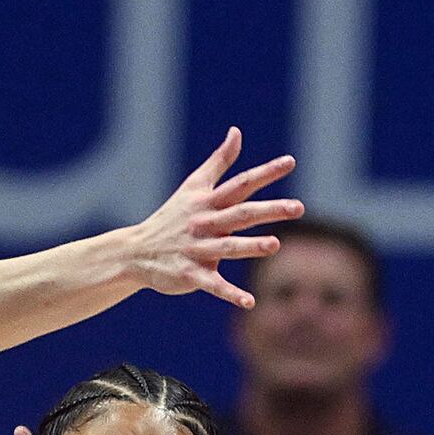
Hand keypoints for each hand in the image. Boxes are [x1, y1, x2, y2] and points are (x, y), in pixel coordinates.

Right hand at [129, 128, 303, 307]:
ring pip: (227, 247)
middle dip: (269, 211)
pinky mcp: (189, 274)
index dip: (265, 173)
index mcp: (208, 202)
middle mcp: (204, 223)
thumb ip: (219, 161)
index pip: (240, 184)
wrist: (135, 252)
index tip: (290, 162)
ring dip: (250, 247)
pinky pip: (213, 285)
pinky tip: (249, 302)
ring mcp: (197, 249)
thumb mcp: (194, 186)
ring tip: (275, 245)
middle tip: (298, 208)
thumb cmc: (170, 217)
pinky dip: (230, 294)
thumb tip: (237, 132)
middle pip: (240, 214)